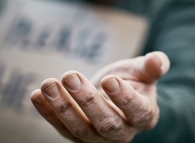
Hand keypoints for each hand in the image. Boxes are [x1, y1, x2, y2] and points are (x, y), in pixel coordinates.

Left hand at [31, 52, 169, 142]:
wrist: (113, 93)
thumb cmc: (130, 81)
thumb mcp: (141, 71)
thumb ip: (151, 67)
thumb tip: (158, 60)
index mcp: (144, 115)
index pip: (138, 112)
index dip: (125, 98)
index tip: (109, 79)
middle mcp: (122, 132)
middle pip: (106, 123)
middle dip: (86, 100)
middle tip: (70, 75)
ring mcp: (97, 138)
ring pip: (80, 129)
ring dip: (62, 107)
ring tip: (47, 84)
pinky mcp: (76, 135)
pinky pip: (61, 128)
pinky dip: (48, 112)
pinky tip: (36, 95)